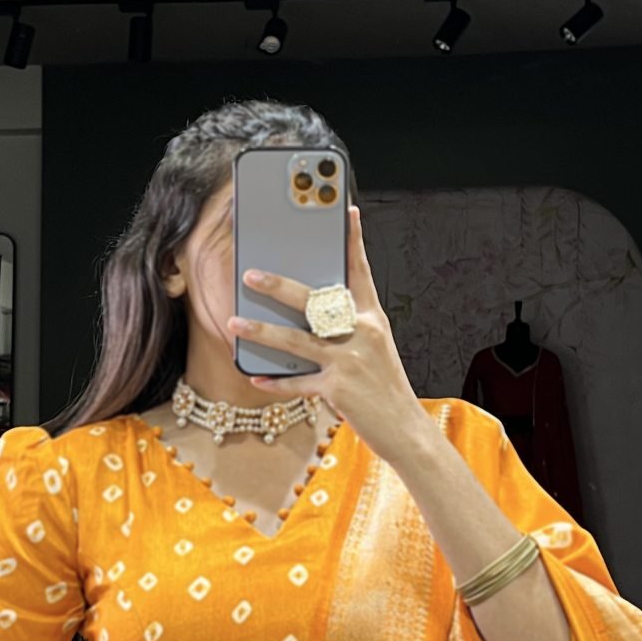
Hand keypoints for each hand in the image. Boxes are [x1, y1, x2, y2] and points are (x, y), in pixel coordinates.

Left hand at [227, 203, 427, 467]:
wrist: (406, 429)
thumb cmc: (385, 388)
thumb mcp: (375, 349)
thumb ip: (351, 327)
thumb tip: (313, 313)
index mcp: (373, 318)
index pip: (361, 272)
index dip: (353, 241)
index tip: (346, 211)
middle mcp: (363, 333)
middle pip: (315, 301)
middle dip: (279, 287)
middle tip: (251, 275)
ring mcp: (350, 360)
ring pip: (297, 340)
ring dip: (262, 332)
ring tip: (235, 323)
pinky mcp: (339, 389)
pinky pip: (298, 383)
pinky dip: (275, 381)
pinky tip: (255, 376)